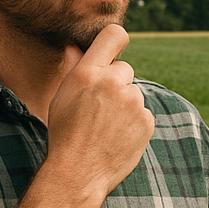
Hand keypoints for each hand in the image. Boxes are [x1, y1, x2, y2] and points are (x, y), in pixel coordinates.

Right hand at [46, 24, 154, 199]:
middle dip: (115, 83)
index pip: (114, 35)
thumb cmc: (64, 133)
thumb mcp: (61, 97)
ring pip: (133, 93)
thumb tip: (76, 45)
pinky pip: (143, 113)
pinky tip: (117, 136)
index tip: (115, 48)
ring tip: (106, 126)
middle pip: (124, 69)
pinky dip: (134, 122)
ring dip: (125, 105)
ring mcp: (133, 102)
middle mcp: (113, 82)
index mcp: (88, 72)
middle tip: (99, 107)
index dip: (116, 40)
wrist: (78, 172)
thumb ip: (73, 68)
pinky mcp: (146, 120)